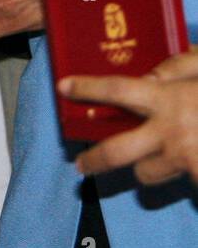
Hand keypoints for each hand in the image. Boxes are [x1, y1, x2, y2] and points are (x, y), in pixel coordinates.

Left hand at [63, 47, 197, 185]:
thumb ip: (178, 65)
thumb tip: (148, 75)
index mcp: (168, 99)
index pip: (118, 90)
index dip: (88, 88)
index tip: (63, 87)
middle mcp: (169, 131)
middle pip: (116, 152)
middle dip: (94, 160)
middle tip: (81, 165)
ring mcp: (183, 158)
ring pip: (145, 172)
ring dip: (144, 165)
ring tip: (152, 154)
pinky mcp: (196, 175)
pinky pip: (173, 181)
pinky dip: (175, 174)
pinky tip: (185, 163)